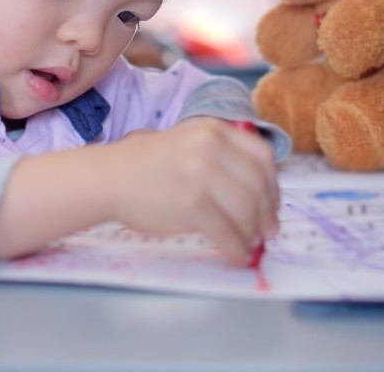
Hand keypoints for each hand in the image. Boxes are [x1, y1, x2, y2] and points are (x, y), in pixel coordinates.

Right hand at [104, 118, 278, 265]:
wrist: (110, 178)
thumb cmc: (149, 166)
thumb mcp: (190, 142)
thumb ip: (223, 157)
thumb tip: (262, 193)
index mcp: (213, 130)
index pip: (262, 156)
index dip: (273, 183)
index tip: (272, 202)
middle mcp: (210, 148)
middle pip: (258, 185)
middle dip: (267, 213)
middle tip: (267, 230)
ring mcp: (200, 175)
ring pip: (247, 210)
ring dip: (253, 232)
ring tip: (250, 242)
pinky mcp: (190, 205)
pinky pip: (227, 232)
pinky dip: (237, 247)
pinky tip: (236, 254)